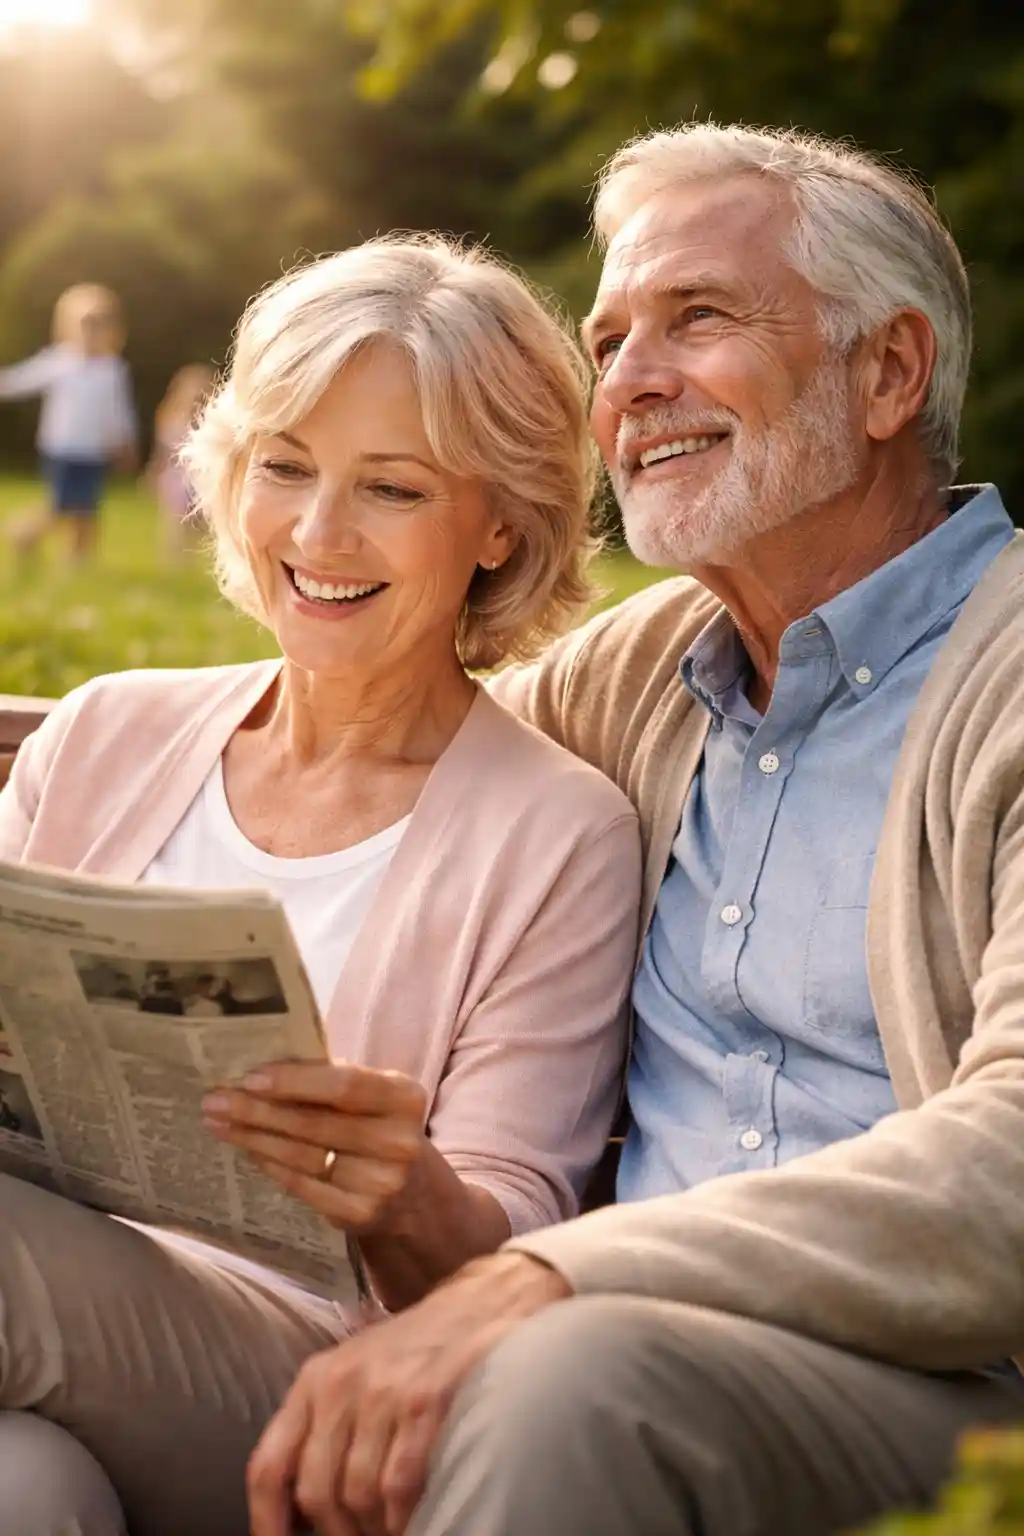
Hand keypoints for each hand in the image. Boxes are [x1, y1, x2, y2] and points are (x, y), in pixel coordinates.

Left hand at [202, 1062, 426, 1232]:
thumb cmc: (378, 1127)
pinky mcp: (359, 1214)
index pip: (344, 1085)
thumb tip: (262, 1066)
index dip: (294, 1081)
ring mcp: (380, 1182)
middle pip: (314, 1123)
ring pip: (302, 1155)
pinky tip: (248, 1150)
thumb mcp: (375, 1097)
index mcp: (404, 1098)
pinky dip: (270, 1165)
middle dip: (257, 1110)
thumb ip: (332, 1078)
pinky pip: (301, 1185)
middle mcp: (398, 1141)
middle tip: (214, 1100)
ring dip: (253, 1137)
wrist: (414, 1195)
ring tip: (218, 1123)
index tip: (249, 1077)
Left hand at [247, 1251, 571, 1535]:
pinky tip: (415, 1517)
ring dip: (375, 1528)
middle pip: (316, 1492)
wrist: (486, 1299)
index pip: (269, 1467)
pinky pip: (399, 1484)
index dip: (268, 1522)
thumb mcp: (357, 1372)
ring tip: (392, 1529)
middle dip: (338, 1531)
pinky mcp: (425, 1399)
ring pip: (358, 1495)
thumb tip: (301, 1507)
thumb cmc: (420, 1347)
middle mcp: (342, 1384)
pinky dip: (403, 1515)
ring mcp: (384, 1391)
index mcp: (316, 1380)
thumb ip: (325, 1427)